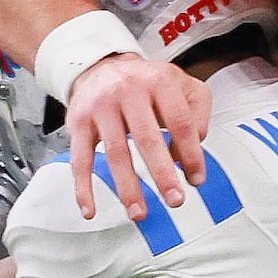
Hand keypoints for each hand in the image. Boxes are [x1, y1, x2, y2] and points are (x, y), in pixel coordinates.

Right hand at [64, 53, 207, 223]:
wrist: (101, 66)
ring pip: (115, 152)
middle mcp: (128, 90)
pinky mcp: (79, 122)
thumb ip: (198, 114)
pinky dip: (83, 187)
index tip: (196, 179)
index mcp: (159, 81)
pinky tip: (90, 208)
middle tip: (174, 200)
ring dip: (127, 187)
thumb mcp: (182, 85)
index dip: (191, 154)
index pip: (180, 122)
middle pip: (146, 138)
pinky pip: (80, 159)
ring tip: (139, 212)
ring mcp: (101, 107)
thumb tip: (190, 151)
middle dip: (162, 174)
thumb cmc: (146, 83)